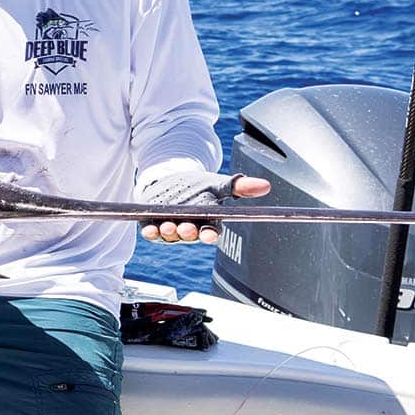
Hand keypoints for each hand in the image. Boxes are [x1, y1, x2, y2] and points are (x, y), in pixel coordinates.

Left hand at [139, 172, 270, 244]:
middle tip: (187, 228)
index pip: (211, 232)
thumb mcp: (218, 184)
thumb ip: (240, 187)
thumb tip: (266, 185)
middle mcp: (190, 229)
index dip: (210, 234)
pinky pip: (151, 232)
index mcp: (207, 222)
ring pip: (171, 235)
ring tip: (168, 226)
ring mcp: (171, 229)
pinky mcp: (152, 225)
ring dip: (170, 232)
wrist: (171, 179)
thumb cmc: (198, 186)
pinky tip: (149, 230)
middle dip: (189, 232)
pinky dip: (150, 232)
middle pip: (190, 234)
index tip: (210, 234)